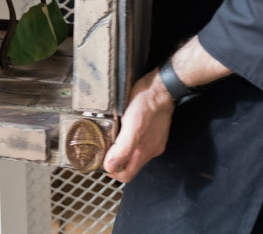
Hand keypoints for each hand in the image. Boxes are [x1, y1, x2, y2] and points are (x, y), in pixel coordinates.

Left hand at [103, 69, 174, 183]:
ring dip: (121, 150)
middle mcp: (150, 149)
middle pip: (130, 165)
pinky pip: (139, 141)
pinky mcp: (154, 130)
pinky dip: (128, 139)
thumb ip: (123, 148)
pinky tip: (121, 128)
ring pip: (134, 153)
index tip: (100, 162)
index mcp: (144, 151)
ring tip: (108, 138)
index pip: (127, 175)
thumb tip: (110, 167)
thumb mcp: (132, 126)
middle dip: (115, 161)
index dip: (113, 172)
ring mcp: (153, 140)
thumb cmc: (146, 103)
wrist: (161, 86)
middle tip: (101, 149)